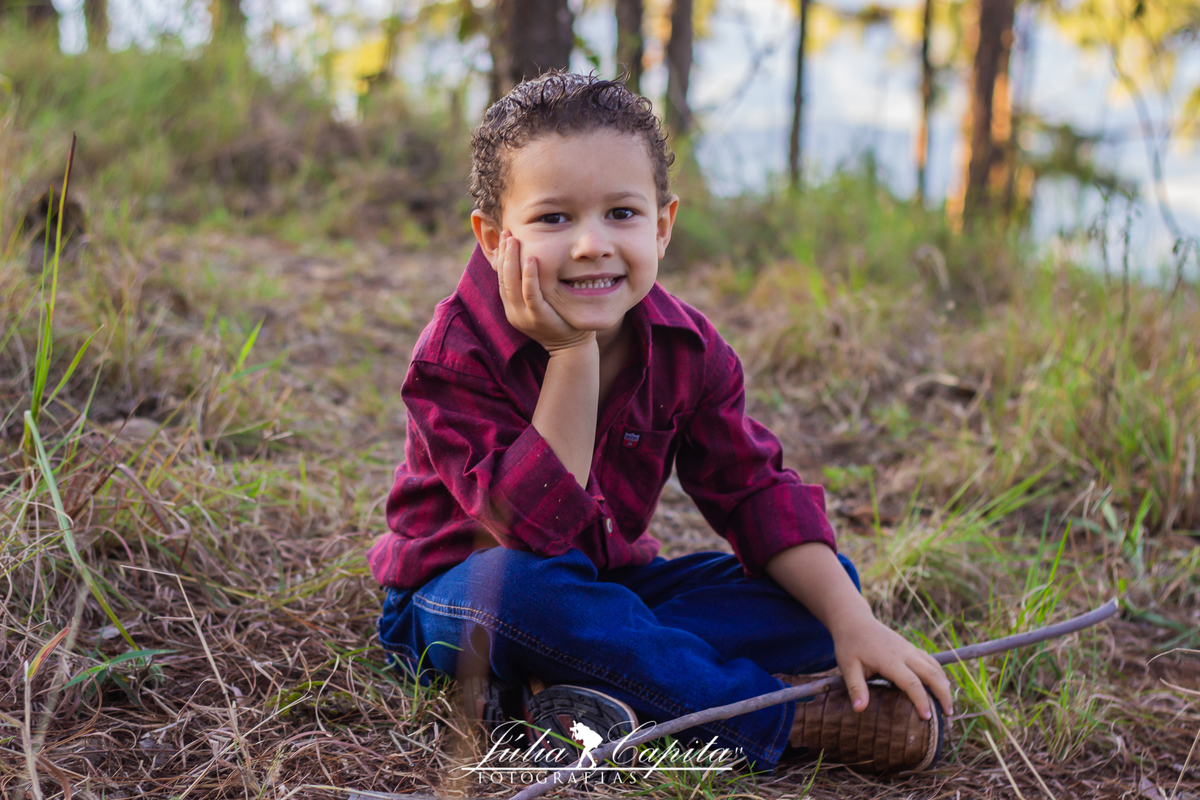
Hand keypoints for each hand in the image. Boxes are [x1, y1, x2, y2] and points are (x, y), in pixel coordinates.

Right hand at [495, 232, 594, 354]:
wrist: (571, 347)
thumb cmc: (559, 320)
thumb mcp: (540, 303)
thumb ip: (532, 287)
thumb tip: (529, 261)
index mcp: (512, 307)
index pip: (501, 278)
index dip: (500, 258)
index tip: (503, 239)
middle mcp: (514, 311)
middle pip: (503, 278)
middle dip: (504, 254)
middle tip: (507, 233)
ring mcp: (524, 315)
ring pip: (512, 284)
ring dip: (512, 260)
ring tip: (514, 240)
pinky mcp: (538, 317)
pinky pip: (530, 293)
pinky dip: (530, 275)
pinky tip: (532, 258)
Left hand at [828, 608, 953, 720]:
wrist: (854, 620)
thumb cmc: (849, 645)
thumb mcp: (847, 666)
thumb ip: (855, 687)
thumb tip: (859, 710)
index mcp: (890, 660)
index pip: (912, 683)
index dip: (922, 701)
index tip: (928, 718)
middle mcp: (904, 653)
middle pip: (932, 674)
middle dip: (943, 695)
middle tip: (948, 714)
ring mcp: (909, 648)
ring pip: (935, 666)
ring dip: (944, 685)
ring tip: (948, 705)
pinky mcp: (910, 647)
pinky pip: (930, 660)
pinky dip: (939, 674)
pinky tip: (943, 685)